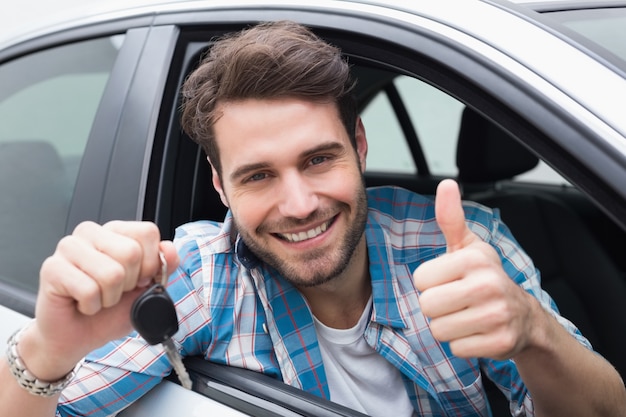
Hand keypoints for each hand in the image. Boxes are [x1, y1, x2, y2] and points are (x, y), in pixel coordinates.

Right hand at [22, 221, 178, 379]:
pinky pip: (88, 290)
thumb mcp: (147, 289)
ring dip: (109, 297)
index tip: (140, 279)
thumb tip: (169, 249)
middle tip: (114, 291)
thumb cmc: (108, 312)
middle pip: (131, 252)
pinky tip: (81, 304)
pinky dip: (91, 306)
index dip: (151, 262)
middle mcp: (91, 233)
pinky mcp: (52, 268)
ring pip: (112, 273)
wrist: (77, 337)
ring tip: (98, 298)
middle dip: (129, 283)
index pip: (147, 232)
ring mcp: (69, 248)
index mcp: (116, 232)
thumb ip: (163, 268)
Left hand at [414, 179, 534, 359]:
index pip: (420, 279)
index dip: (430, 283)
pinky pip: (456, 348)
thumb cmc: (486, 277)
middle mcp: (488, 285)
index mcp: (474, 258)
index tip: (448, 281)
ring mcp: (497, 315)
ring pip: (438, 330)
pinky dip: (462, 344)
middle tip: (456, 301)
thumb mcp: (468, 246)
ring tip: (465, 316)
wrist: (524, 316)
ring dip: (447, 327)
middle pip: (427, 306)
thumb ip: (451, 218)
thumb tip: (446, 185)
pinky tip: (476, 332)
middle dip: (436, 307)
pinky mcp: (500, 343)